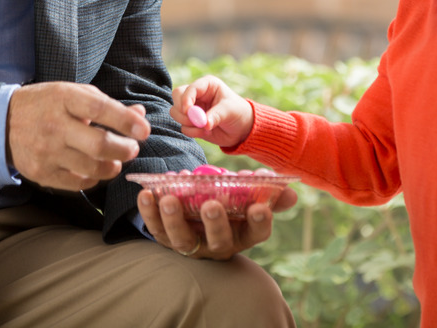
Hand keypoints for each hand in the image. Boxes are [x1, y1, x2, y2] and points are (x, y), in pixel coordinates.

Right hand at [7, 82, 150, 190]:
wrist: (3, 122)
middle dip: (124, 149)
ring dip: (113, 167)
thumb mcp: (73, 94)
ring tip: (116, 160)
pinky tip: (94, 169)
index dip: (126, 121)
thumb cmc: (46, 105)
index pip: (100, 109)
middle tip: (132, 148)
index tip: (144, 130)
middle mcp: (54, 125)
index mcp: (63, 98)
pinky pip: (78, 183)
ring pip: (92, 168)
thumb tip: (139, 115)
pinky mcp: (41, 173)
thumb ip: (107, 105)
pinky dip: (93, 178)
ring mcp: (46, 152)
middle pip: (99, 144)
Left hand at [136, 185, 297, 259]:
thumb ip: (265, 192)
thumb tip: (290, 190)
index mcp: (242, 234)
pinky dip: (149, 212)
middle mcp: (217, 245)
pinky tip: (146, 194)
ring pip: (182, 238)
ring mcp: (190, 244)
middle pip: (218, 240)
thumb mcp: (246, 197)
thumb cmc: (227, 203)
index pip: (256, 233)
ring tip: (170, 198)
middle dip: (215, 223)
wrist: (194, 211)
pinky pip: (156, 228)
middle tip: (211, 204)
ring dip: (175, 219)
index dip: (258, 222)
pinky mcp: (166, 238)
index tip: (259, 206)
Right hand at [171, 75, 254, 147]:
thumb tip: (203, 123)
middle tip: (193, 121)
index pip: (189, 88)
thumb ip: (216, 115)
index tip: (188, 111)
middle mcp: (196, 95)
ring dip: (187, 123)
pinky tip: (205, 133)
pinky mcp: (191, 122)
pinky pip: (182, 127)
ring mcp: (192, 108)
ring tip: (204, 128)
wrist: (242, 129)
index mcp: (206, 85)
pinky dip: (191, 132)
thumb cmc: (238, 113)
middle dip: (182, 111)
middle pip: (177, 97)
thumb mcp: (230, 110)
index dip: (186, 99)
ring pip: (176, 112)